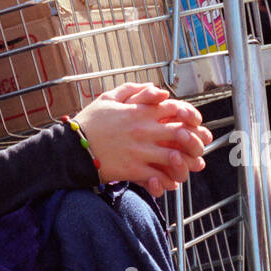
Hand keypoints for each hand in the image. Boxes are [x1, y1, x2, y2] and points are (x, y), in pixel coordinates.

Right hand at [75, 82, 211, 197]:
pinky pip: (158, 176)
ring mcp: (140, 150)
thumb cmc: (89, 122)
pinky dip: (168, 179)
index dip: (189, 115)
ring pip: (174, 156)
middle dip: (194, 140)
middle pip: (180, 133)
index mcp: (139, 111)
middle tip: (199, 145)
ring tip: (190, 165)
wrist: (71, 147)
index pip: (174, 108)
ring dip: (185, 162)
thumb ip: (133, 90)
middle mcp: (143, 130)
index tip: (194, 122)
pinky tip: (171, 180)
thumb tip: (157, 90)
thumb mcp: (108, 98)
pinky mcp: (133, 169)